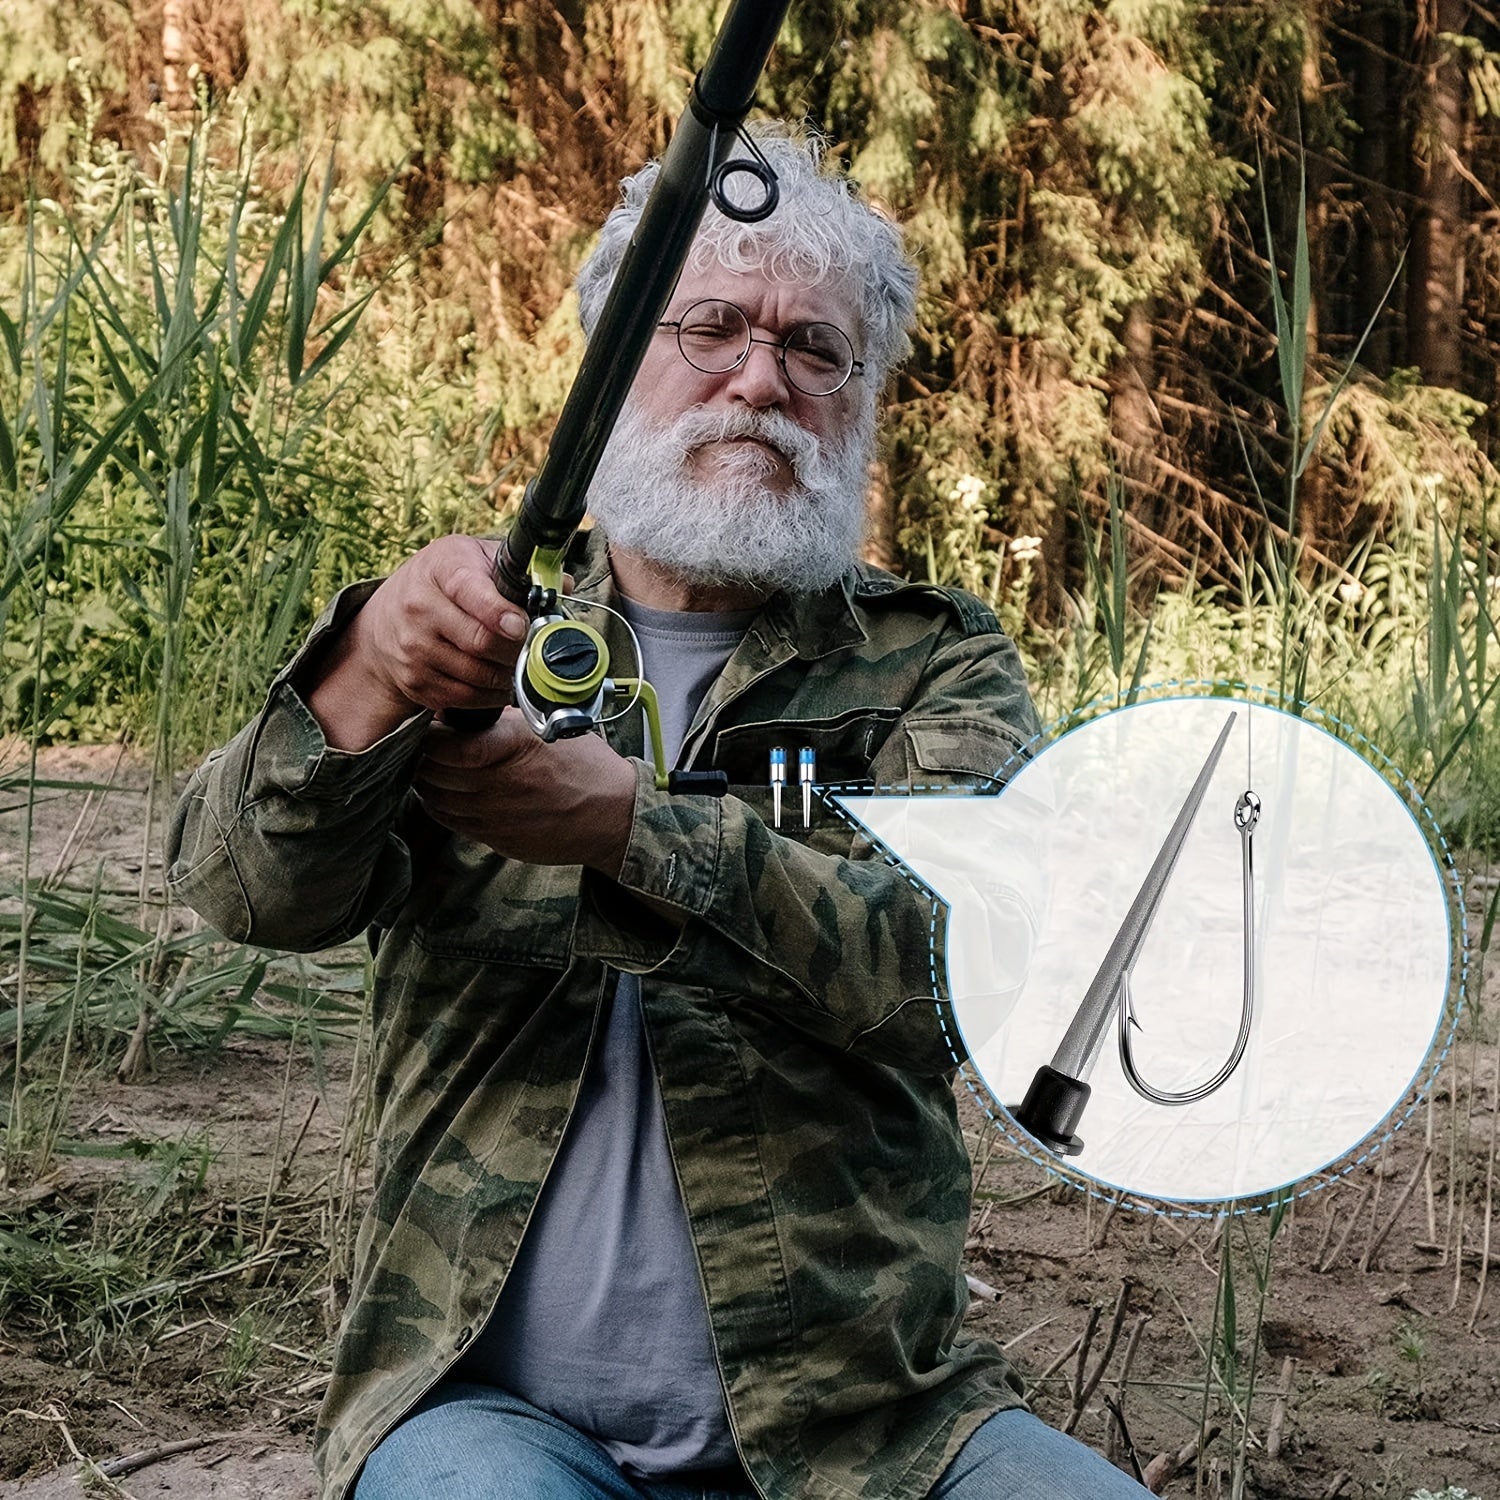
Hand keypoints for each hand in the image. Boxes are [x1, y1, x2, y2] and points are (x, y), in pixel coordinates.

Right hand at [307, 536, 529, 749]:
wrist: (385, 618)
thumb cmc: (441, 583)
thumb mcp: (472, 557)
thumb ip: (515, 569)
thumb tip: (562, 585)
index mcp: (441, 570)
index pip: (471, 591)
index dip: (501, 612)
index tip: (523, 624)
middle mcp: (420, 609)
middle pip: (481, 641)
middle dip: (517, 649)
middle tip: (535, 647)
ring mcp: (415, 649)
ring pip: (478, 674)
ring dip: (509, 674)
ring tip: (521, 663)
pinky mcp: (416, 682)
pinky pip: (467, 697)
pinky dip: (492, 694)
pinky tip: (502, 681)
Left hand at [414, 710, 636, 872]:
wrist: (612, 815)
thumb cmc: (586, 768)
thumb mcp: (550, 728)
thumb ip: (507, 720)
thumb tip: (468, 711)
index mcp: (513, 748)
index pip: (448, 746)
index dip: (430, 737)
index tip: (431, 728)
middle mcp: (500, 784)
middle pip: (434, 772)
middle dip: (423, 757)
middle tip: (427, 746)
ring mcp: (495, 815)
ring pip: (436, 799)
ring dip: (429, 782)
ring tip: (434, 769)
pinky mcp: (496, 838)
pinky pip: (451, 821)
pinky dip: (441, 805)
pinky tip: (448, 793)